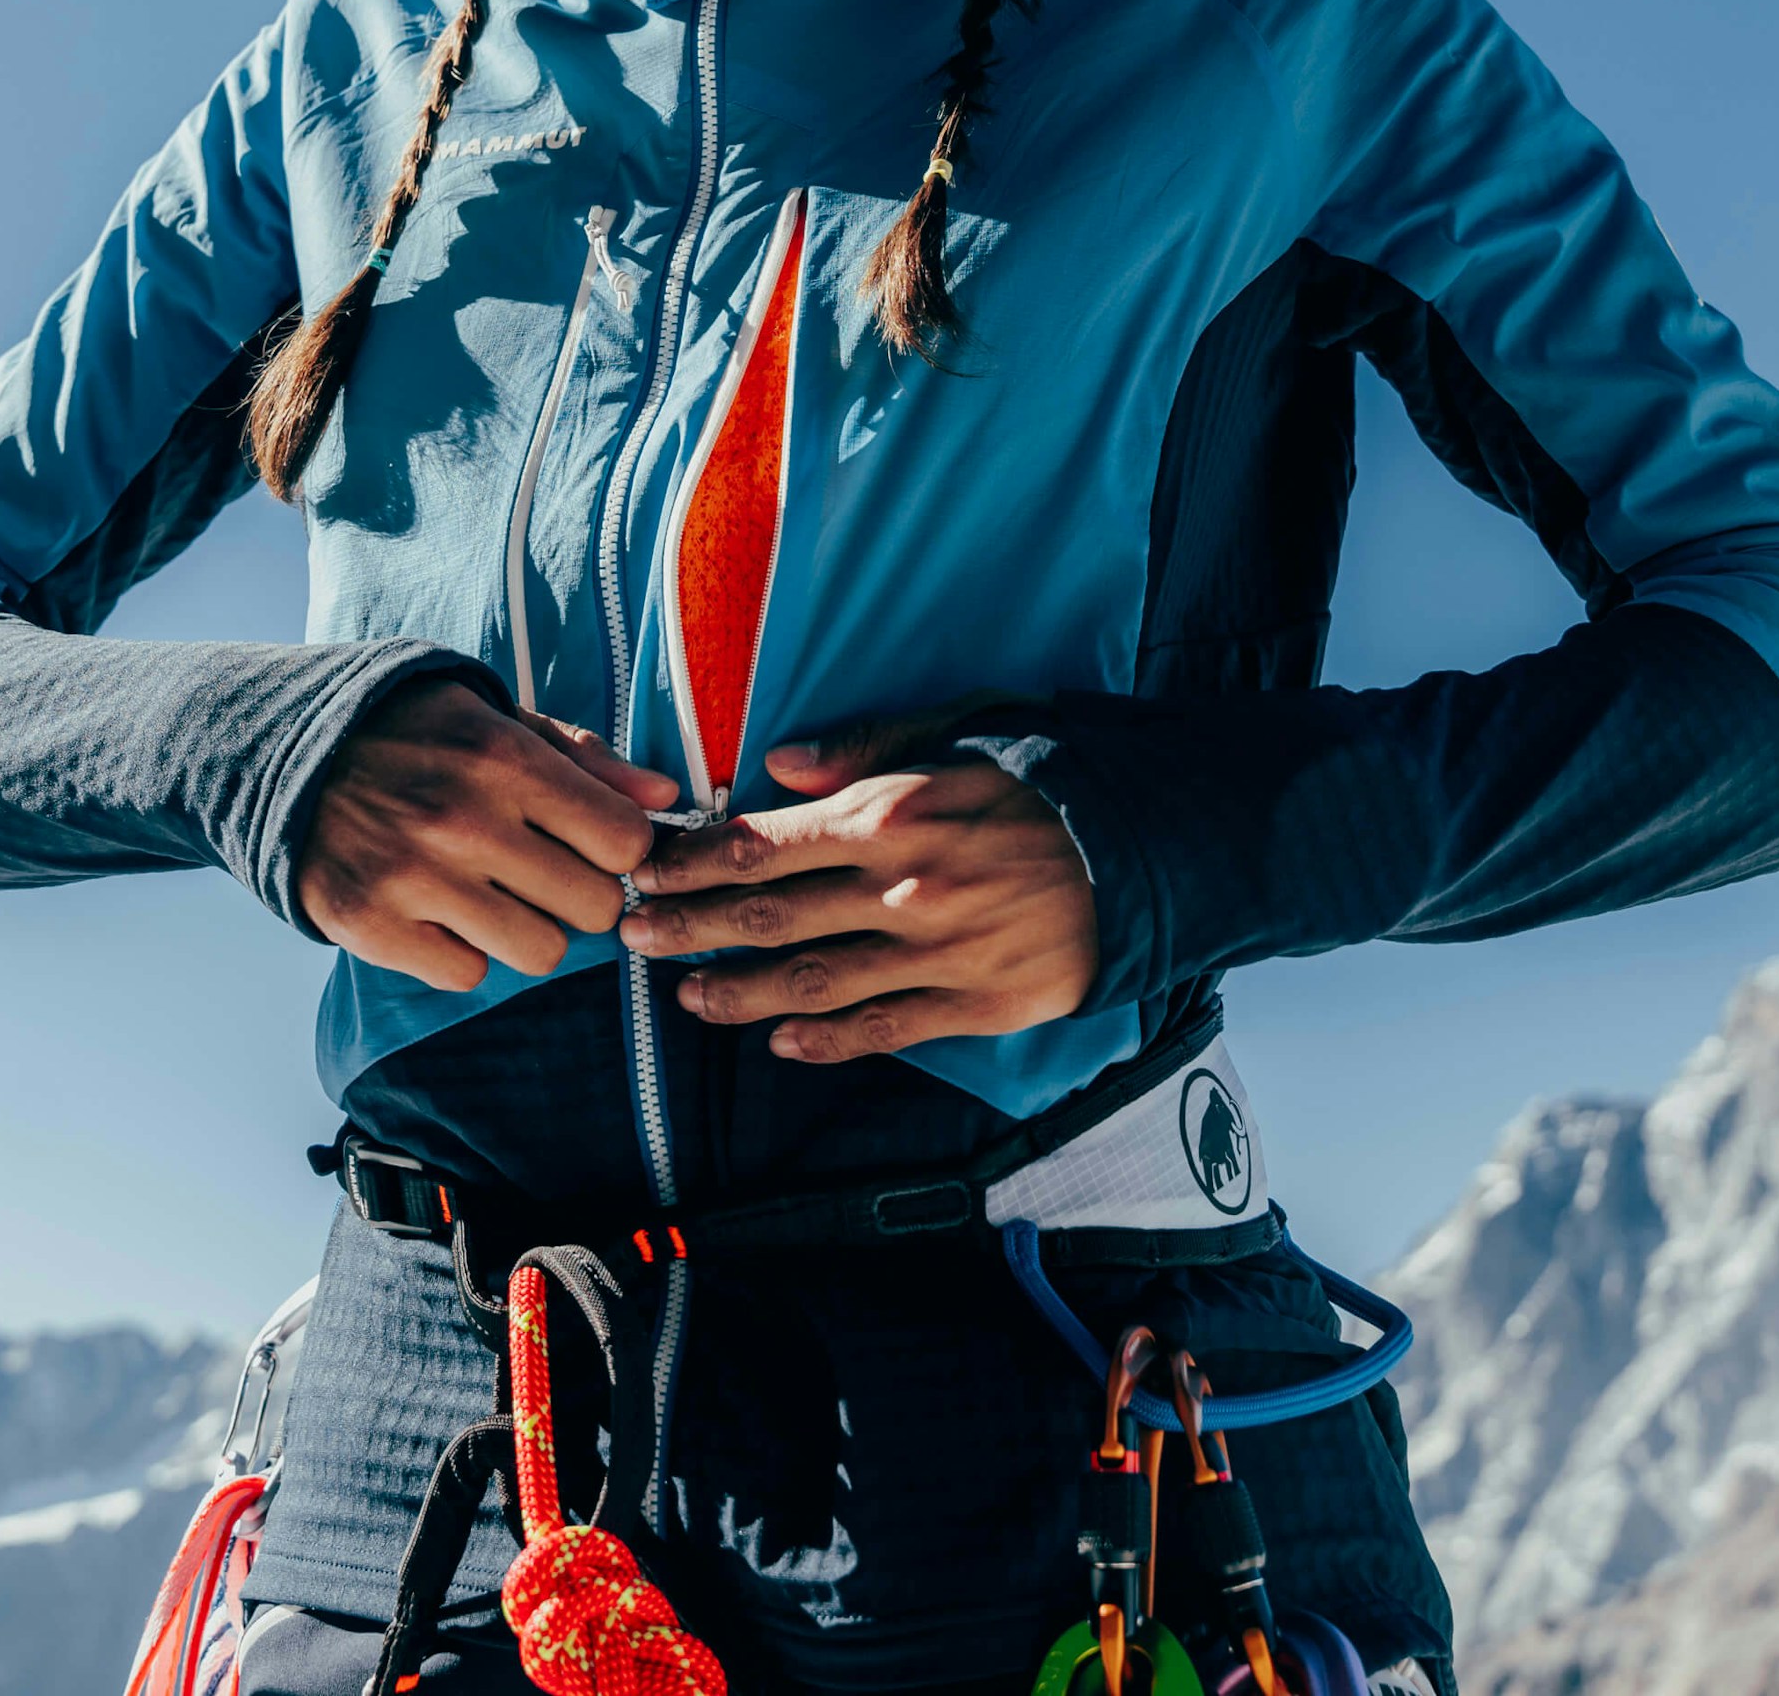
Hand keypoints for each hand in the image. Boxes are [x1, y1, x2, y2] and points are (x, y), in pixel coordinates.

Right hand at [297, 677, 679, 991]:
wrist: (285, 750)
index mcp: (504, 759)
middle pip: (594, 906)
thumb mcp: (499, 721)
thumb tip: (667, 800)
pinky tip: (441, 912)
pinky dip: (463, 952)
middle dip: (580, 893)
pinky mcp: (371, 925)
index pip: (625, 842)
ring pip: (540, 952)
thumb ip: (587, 759)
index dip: (620, 849)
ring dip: (528, 930)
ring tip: (495, 895)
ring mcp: (415, 877)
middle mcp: (463, 819)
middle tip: (542, 872)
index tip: (591, 842)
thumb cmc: (416, 734)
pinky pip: (467, 974)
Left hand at [622, 702, 1095, 1062]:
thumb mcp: (959, 735)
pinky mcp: (974, 1003)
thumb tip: (779, 765)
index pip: (764, 843)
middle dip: (689, 927)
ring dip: (739, 992)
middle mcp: (903, 888)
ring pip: (813, 982)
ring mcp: (937, 953)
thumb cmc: (1044, 785)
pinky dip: (824, 1041)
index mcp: (891, 814)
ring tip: (686, 997)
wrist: (1145, 854)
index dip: (693, 860)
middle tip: (632, 935)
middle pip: (769, 916)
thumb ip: (864, 748)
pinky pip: (882, 1029)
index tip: (646, 868)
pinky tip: (778, 1043)